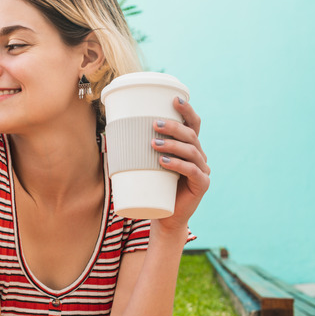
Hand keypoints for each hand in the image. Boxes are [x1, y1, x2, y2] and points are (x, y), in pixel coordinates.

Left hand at [151, 97, 209, 228]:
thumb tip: (111, 131)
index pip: (193, 124)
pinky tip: (164, 162)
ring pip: (191, 151)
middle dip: (174, 127)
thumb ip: (138, 149)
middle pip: (191, 135)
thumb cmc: (154, 187)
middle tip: (154, 124)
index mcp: (189, 147)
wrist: (165, 216)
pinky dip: (178, 165)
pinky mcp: (202, 185)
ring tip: (153, 143)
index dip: (187, 110)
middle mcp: (199, 156)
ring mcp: (202, 170)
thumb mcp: (147, 164)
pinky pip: (192, 171)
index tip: (175, 99)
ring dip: (172, 145)